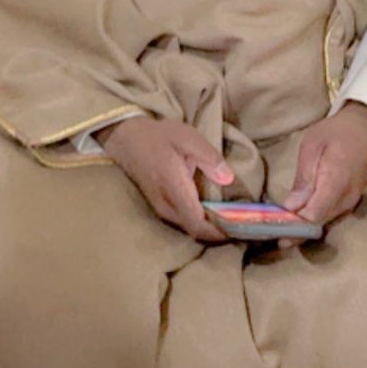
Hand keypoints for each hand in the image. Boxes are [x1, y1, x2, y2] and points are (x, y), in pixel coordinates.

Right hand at [97, 116, 233, 242]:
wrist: (124, 138)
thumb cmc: (156, 136)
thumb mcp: (187, 137)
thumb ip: (209, 157)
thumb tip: (228, 179)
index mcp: (174, 188)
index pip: (198, 224)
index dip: (220, 232)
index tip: (241, 228)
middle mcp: (166, 205)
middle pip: (195, 231)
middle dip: (219, 232)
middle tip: (242, 224)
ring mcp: (160, 207)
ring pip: (188, 228)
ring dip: (209, 227)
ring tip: (230, 218)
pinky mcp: (158, 206)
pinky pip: (182, 221)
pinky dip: (199, 221)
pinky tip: (211, 211)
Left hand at [280, 102, 366, 236]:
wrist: (363, 128)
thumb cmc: (334, 132)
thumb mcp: (312, 145)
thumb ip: (304, 177)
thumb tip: (291, 206)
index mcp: (336, 181)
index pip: (313, 215)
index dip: (293, 223)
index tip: (273, 223)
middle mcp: (347, 197)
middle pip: (318, 224)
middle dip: (295, 229)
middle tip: (271, 231)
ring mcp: (351, 201)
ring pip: (324, 223)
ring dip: (303, 227)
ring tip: (280, 227)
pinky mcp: (351, 201)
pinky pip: (331, 216)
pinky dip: (314, 220)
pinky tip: (298, 219)